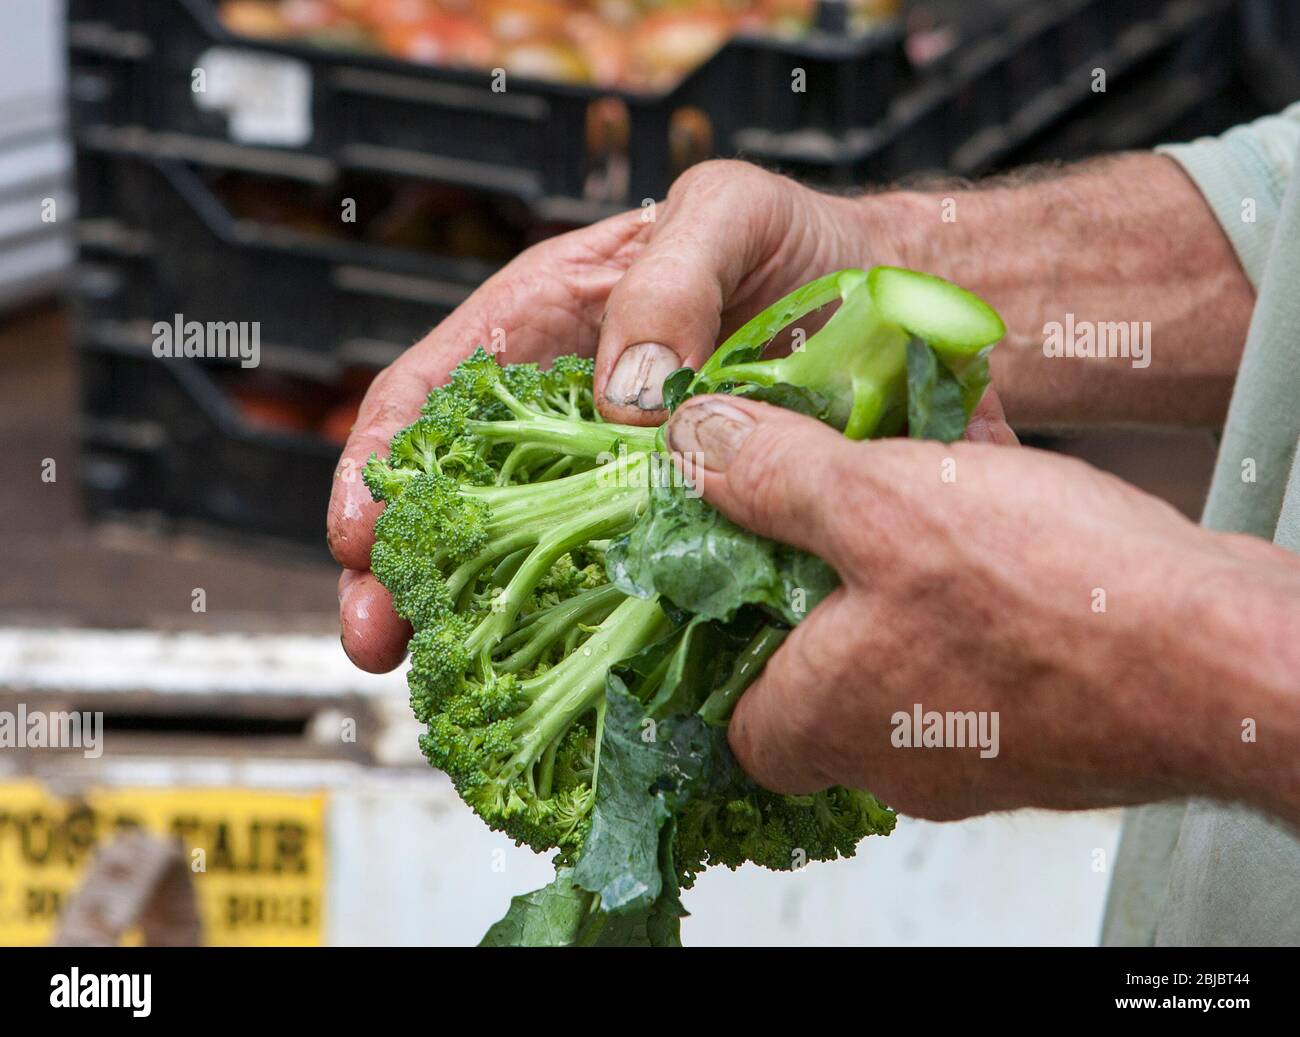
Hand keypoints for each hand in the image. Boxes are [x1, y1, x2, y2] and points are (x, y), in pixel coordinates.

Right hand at [330, 161, 886, 671]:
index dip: (378, 466)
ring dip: (482, 623)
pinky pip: (623, 589)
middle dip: (404, 571)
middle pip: (459, 499)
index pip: (430, 398)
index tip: (359, 536)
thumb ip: (665, 281)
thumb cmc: (800, 242)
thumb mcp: (727, 212)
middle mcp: (572, 417)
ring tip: (451, 683)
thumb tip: (622, 399)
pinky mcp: (685, 533)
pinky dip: (590, 636)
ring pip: (531, 561)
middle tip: (378, 640)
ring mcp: (626, 485)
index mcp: (548, 329)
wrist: (902, 300)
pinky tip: (574, 682)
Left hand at [662, 393, 1299, 823]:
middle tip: (826, 485)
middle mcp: (893, 751)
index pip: (732, 713)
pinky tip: (985, 466)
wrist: (1228, 661)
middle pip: (817, 655)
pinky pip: (977, 624)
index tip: (733, 560)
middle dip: (819, 561)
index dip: (721, 638)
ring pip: (904, 627)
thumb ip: (773, 477)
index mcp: (827, 719)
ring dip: (900, 540)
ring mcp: (972, 739)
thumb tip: (693, 444)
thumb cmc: (1051, 601)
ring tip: (909, 453)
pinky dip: (970, 554)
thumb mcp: (877, 505)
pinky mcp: (1042, 712)